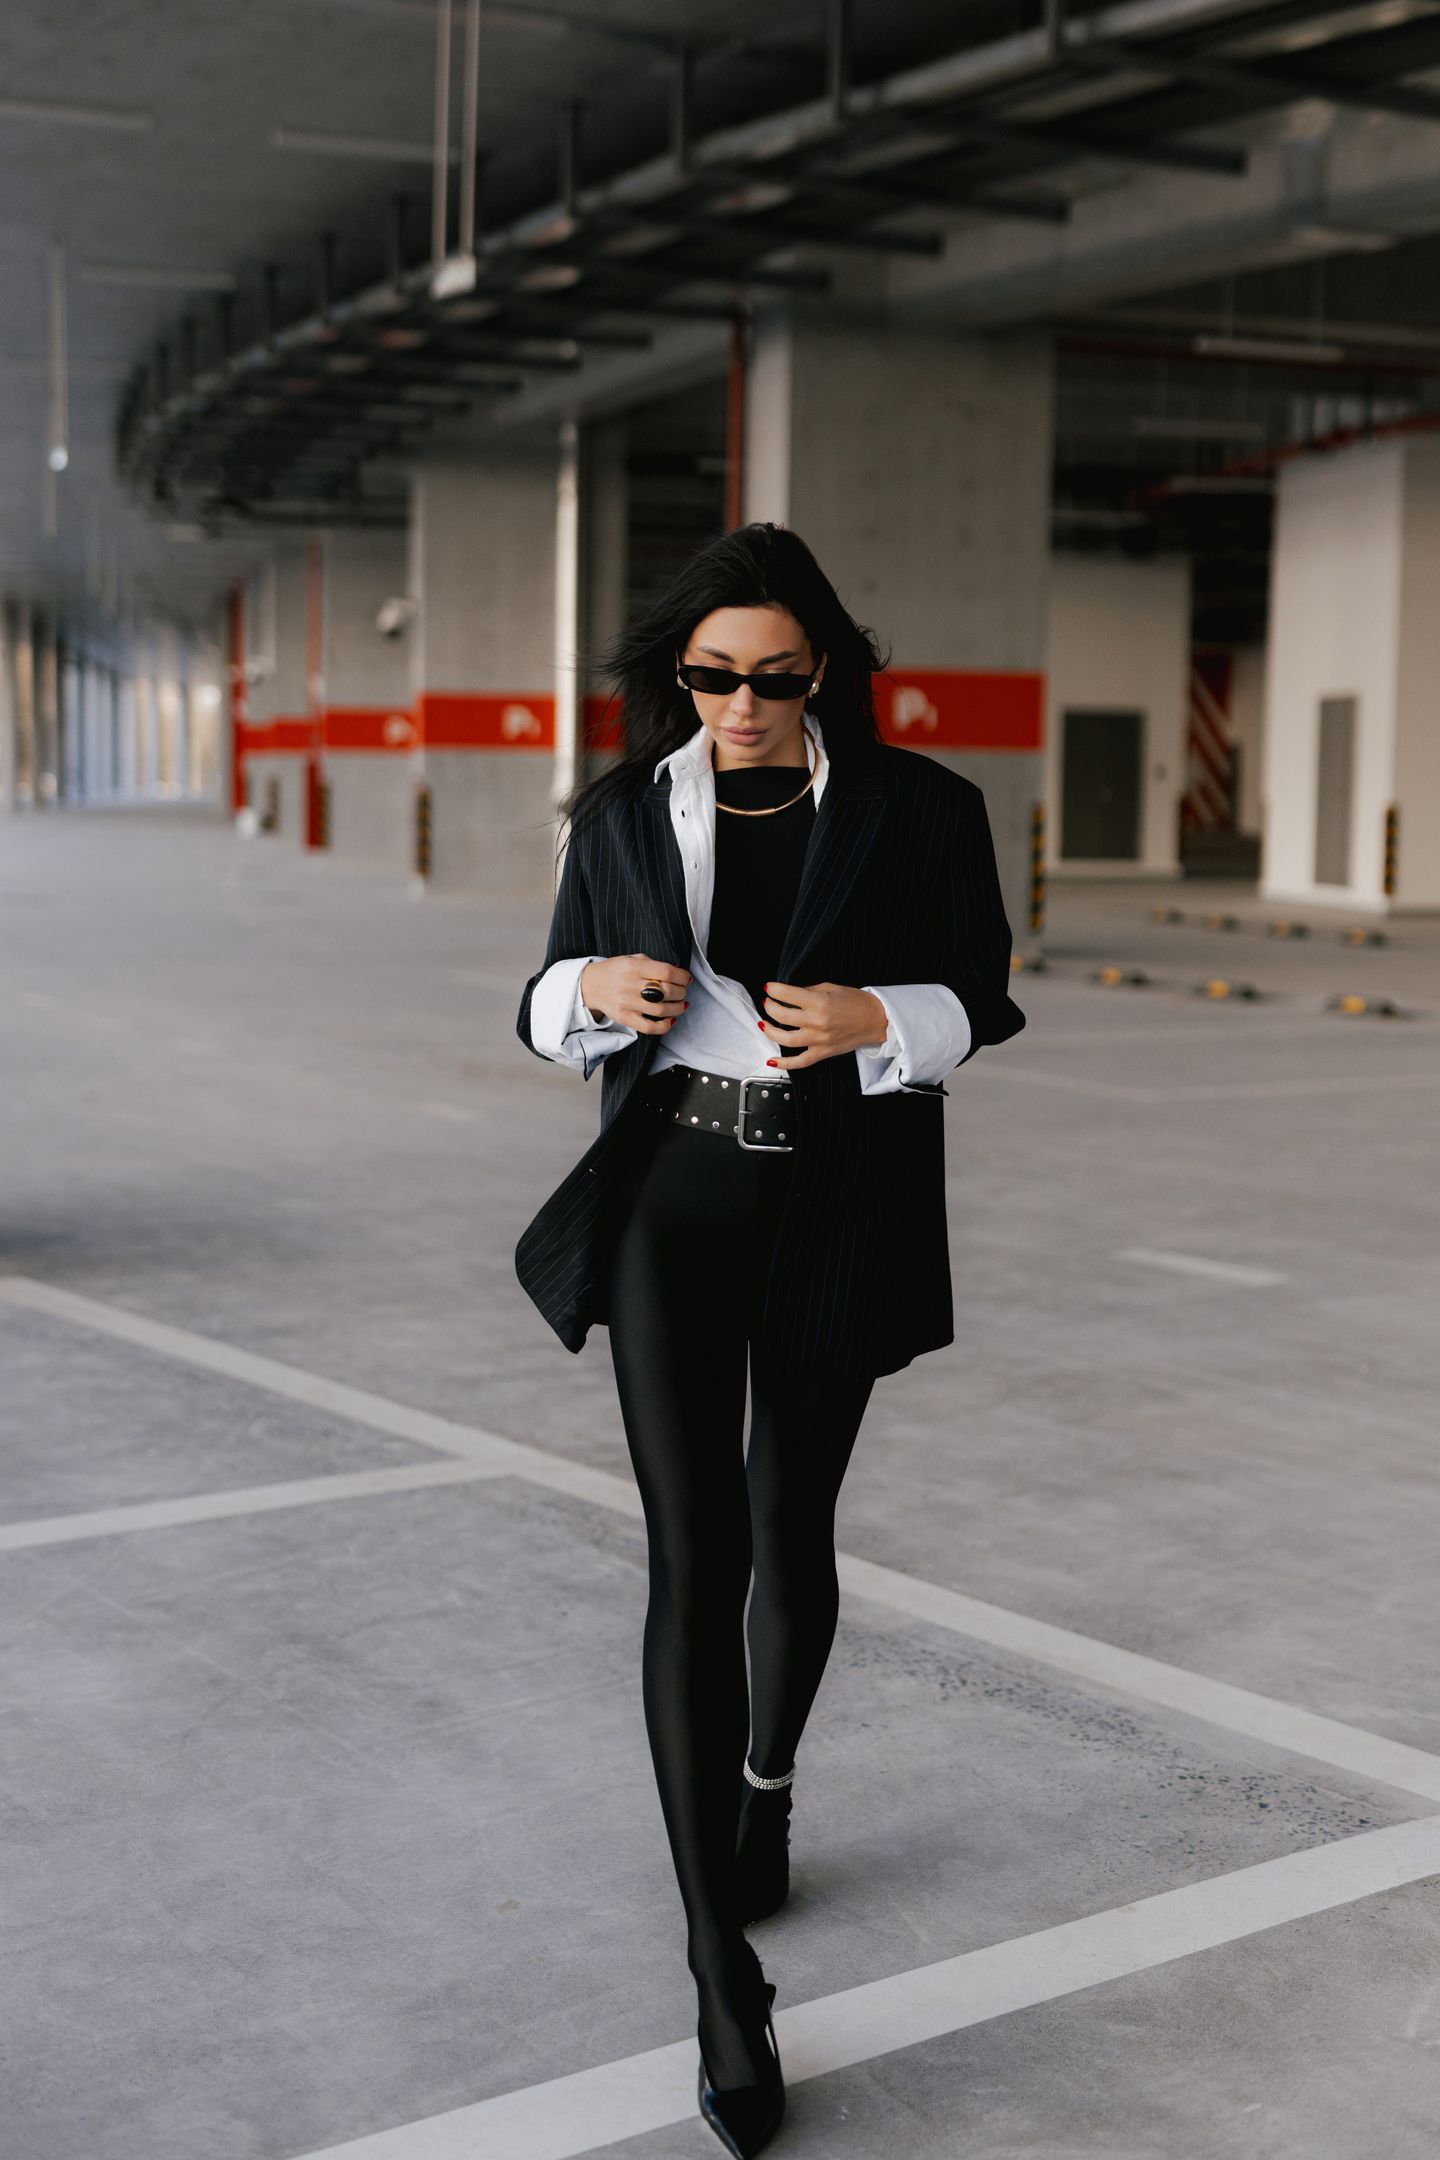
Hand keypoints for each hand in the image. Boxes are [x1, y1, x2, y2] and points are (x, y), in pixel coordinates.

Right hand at [580, 953, 690, 1031]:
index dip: (682, 976)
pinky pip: (649, 1027)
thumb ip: (654, 964)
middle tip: (683, 991)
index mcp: (634, 966)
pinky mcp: (625, 1018)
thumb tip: (678, 973)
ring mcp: (627, 1003)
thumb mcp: (632, 958)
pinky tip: (671, 1020)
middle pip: (667, 991)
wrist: (590, 985)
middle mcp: (630, 984)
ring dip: (678, 1008)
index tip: (686, 979)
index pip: (667, 972)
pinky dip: (665, 1026)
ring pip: (662, 1009)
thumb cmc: (615, 970)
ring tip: (681, 1005)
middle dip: (682, 992)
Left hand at [758, 981, 888, 1070]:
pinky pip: (799, 1062)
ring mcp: (819, 1040)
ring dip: (770, 1030)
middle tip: (769, 1003)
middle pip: (781, 1016)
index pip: (786, 995)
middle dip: (770, 1007)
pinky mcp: (822, 1053)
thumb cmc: (856, 1002)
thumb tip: (788, 996)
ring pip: (785, 1039)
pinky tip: (771, 1060)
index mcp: (820, 1002)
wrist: (876, 1020)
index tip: (769, 988)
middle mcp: (817, 1022)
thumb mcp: (830, 988)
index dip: (773, 989)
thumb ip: (807, 992)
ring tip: (765, 1023)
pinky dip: (783, 1063)